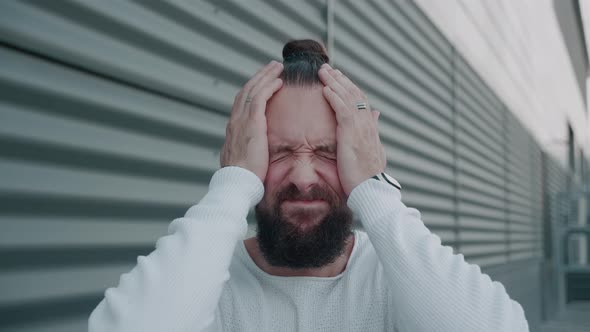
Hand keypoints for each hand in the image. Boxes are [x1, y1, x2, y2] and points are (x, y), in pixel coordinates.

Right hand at [220, 61, 283, 180]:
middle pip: (247, 91)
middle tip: (272, 67)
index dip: (253, 89)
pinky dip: (269, 87)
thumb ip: (246, 151)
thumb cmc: (243, 177)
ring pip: (253, 90)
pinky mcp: (252, 123)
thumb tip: (250, 152)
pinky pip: (260, 98)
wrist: (237, 182)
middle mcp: (235, 121)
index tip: (263, 81)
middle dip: (259, 77)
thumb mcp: (242, 160)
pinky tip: (278, 81)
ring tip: (277, 67)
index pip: (242, 102)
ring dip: (265, 76)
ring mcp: (241, 120)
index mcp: (233, 129)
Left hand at [318, 63, 385, 194]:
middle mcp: (368, 124)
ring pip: (348, 97)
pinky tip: (325, 88)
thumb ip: (372, 131)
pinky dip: (334, 97)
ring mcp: (361, 128)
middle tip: (328, 68)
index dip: (350, 87)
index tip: (339, 78)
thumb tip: (376, 115)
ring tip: (323, 72)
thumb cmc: (367, 176)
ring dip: (335, 82)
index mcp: (371, 128)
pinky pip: (342, 109)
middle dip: (341, 79)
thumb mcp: (372, 151)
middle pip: (355, 94)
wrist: (371, 190)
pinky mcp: (352, 134)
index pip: (360, 101)